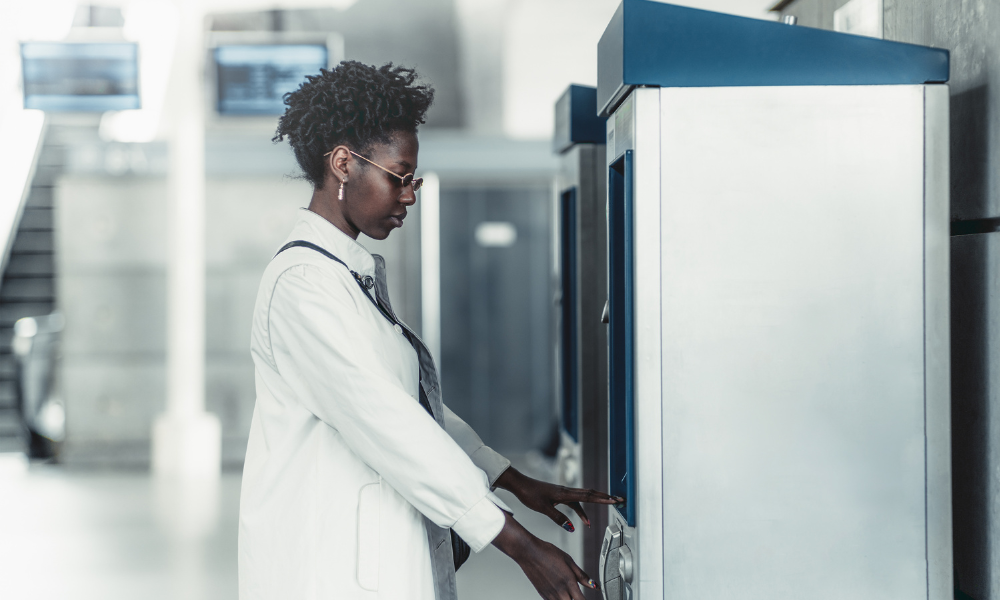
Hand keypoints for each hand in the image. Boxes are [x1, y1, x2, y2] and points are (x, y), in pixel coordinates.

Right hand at [492, 511, 598, 599]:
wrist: (528, 552)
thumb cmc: (547, 553)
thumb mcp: (569, 561)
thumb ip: (582, 575)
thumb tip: (593, 584)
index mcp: (568, 582)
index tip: (589, 597)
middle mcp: (560, 591)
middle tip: (578, 595)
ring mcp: (550, 595)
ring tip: (570, 593)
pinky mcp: (543, 595)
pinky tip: (561, 594)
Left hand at [494, 467, 621, 531]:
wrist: (520, 484)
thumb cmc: (529, 494)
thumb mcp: (543, 508)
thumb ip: (558, 518)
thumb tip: (572, 527)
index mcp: (564, 493)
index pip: (587, 496)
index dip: (602, 499)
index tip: (614, 500)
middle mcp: (566, 491)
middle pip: (590, 494)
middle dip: (605, 497)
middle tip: (618, 500)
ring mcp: (563, 492)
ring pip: (583, 497)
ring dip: (595, 502)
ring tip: (604, 510)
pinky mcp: (559, 495)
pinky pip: (575, 502)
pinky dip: (581, 509)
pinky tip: (582, 519)